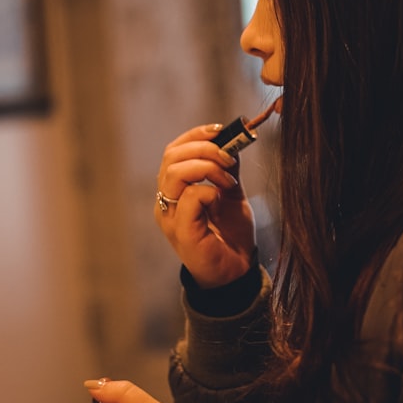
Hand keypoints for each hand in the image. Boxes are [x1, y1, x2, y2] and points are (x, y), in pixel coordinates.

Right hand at [155, 124, 255, 287]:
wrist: (237, 270)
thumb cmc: (231, 233)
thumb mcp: (231, 193)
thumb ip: (228, 169)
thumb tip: (232, 142)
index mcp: (174, 190)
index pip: (172, 151)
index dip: (195, 135)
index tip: (221, 131)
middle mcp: (166, 202)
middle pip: (171, 158)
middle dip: (204, 149)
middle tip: (230, 159)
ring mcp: (171, 218)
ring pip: (176, 173)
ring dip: (208, 168)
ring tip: (229, 181)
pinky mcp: (182, 232)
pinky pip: (190, 198)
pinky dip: (210, 191)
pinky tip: (222, 199)